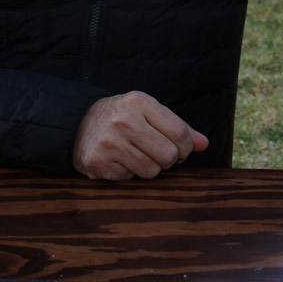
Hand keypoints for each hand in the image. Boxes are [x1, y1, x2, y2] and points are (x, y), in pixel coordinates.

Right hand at [72, 92, 208, 180]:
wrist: (78, 123)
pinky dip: (129, 173)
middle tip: (159, 154)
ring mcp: (109, 144)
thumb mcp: (149, 111)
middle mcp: (124, 122)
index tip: (181, 150)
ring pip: (151, 171)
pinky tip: (120, 160)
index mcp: (140, 103)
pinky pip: (130, 178)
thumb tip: (204, 144)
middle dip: (169, 159)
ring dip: (150, 168)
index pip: (180, 133)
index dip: (186, 147)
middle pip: (168, 156)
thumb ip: (178, 127)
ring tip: (138, 155)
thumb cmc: (123, 116)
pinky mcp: (98, 164)